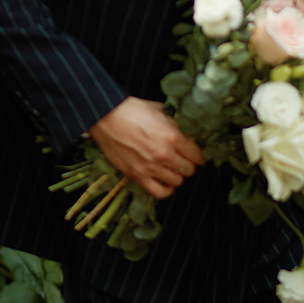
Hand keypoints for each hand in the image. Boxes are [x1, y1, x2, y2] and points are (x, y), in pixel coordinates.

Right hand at [88, 98, 203, 199]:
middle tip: (184, 162)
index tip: (196, 156)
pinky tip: (166, 183)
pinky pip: (159, 192)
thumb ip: (172, 124)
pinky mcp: (137, 175)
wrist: (105, 117)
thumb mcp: (158, 111)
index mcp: (172, 137)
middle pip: (188, 170)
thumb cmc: (130, 110)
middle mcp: (164, 154)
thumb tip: (180, 131)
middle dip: (189, 165)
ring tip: (174, 171)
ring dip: (177, 176)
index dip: (198, 156)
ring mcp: (150, 167)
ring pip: (177, 181)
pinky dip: (166, 190)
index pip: (196, 154)